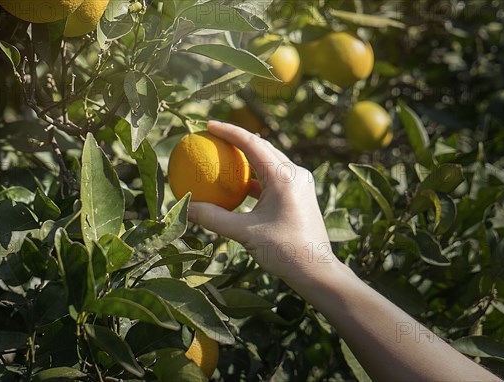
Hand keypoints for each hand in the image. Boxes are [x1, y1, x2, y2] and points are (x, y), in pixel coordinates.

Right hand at [188, 121, 340, 286]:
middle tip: (213, 137)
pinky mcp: (300, 195)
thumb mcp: (244, 233)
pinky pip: (274, 178)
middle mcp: (295, 174)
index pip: (253, 143)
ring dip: (247, 158)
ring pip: (269, 161)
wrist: (316, 270)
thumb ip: (213, 218)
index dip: (229, 131)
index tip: (208, 125)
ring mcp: (300, 183)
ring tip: (224, 157)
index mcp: (284, 177)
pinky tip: (239, 185)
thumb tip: (186, 206)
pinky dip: (255, 178)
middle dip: (238, 139)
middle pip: (262, 147)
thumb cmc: (284, 251)